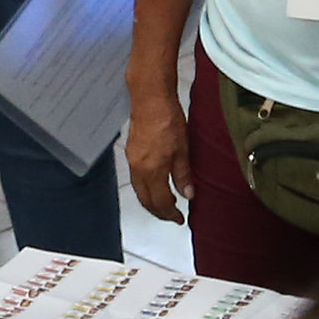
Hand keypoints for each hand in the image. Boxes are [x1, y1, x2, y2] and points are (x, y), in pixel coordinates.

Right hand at [126, 79, 190, 224]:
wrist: (150, 99)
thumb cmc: (167, 119)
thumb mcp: (183, 149)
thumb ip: (183, 175)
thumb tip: (188, 194)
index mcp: (152, 170)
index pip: (160, 202)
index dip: (170, 213)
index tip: (180, 218)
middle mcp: (138, 169)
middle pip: (146, 200)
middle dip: (159, 212)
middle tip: (172, 216)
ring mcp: (132, 161)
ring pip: (139, 190)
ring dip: (151, 201)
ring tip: (165, 205)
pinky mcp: (131, 153)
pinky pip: (136, 179)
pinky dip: (146, 188)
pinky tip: (155, 186)